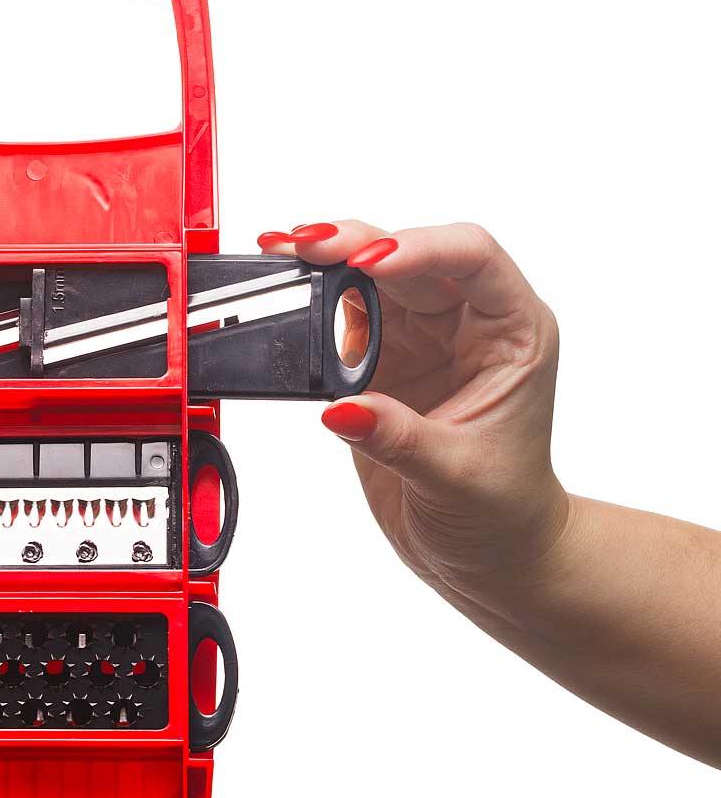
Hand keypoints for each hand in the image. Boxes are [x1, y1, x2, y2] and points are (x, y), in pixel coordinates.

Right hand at [261, 221, 566, 614]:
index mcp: (513, 334)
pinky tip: (287, 283)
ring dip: (328, 261)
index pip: (473, 260)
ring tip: (285, 252)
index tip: (368, 262)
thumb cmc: (502, 512)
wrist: (488, 553)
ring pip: (372, 276)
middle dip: (355, 244)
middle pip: (410, 257)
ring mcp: (423, 338)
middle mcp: (468, 324)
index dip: (420, 249)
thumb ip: (398, 438)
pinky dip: (313, 298)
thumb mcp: (456, 479)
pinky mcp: (382, 359)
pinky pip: (344, 313)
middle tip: (305, 244)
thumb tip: (342, 407)